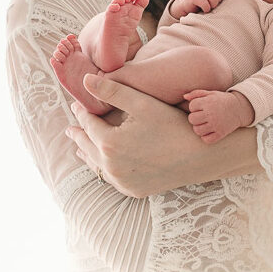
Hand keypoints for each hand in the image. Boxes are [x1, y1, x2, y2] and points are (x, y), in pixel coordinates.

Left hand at [65, 74, 192, 196]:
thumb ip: (112, 91)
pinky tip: (103, 164)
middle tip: (71, 128)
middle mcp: (111, 166)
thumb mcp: (142, 103)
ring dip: (87, 153)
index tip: (77, 104)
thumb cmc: (173, 125)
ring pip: (96, 165)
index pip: (88, 123)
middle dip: (79, 134)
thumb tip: (84, 80)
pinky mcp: (133, 190)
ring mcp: (121, 182)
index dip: (81, 111)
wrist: (200, 156)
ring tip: (79, 146)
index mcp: (109, 143)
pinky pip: (111, 178)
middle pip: (87, 146)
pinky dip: (103, 168)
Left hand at [183, 89, 251, 143]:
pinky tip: (209, 131)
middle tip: (202, 116)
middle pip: (192, 119)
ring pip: (197, 130)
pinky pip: (206, 140)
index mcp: (208, 103)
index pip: (192, 106)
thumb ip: (196, 93)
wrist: (239, 108)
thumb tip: (184, 96)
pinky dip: (205, 137)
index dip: (194, 106)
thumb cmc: (222, 100)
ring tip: (204, 123)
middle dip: (195, 117)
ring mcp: (216, 125)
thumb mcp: (211, 93)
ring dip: (199, 127)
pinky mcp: (221, 133)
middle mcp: (212, 114)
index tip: (201, 106)